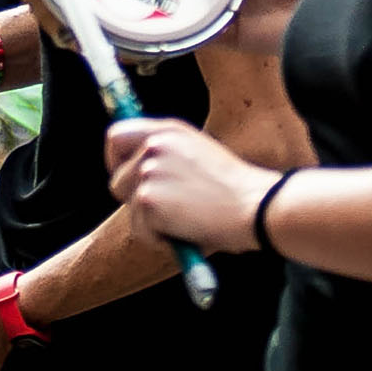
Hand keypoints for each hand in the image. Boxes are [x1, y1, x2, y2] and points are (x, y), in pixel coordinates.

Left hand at [105, 117, 278, 252]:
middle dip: (133, 200)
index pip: (116, 136)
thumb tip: (139, 174)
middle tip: (161, 212)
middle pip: (116, 179)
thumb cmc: (235, 191)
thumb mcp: (199, 154)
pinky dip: (158, 239)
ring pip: (128, 207)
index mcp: (168, 131)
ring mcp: (148, 172)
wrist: (256, 207)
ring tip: (184, 221)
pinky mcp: (148, 200)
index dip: (115, 160)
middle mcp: (154, 145)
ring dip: (149, 222)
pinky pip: (139, 230)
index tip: (126, 178)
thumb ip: (168, 156)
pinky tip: (186, 232)